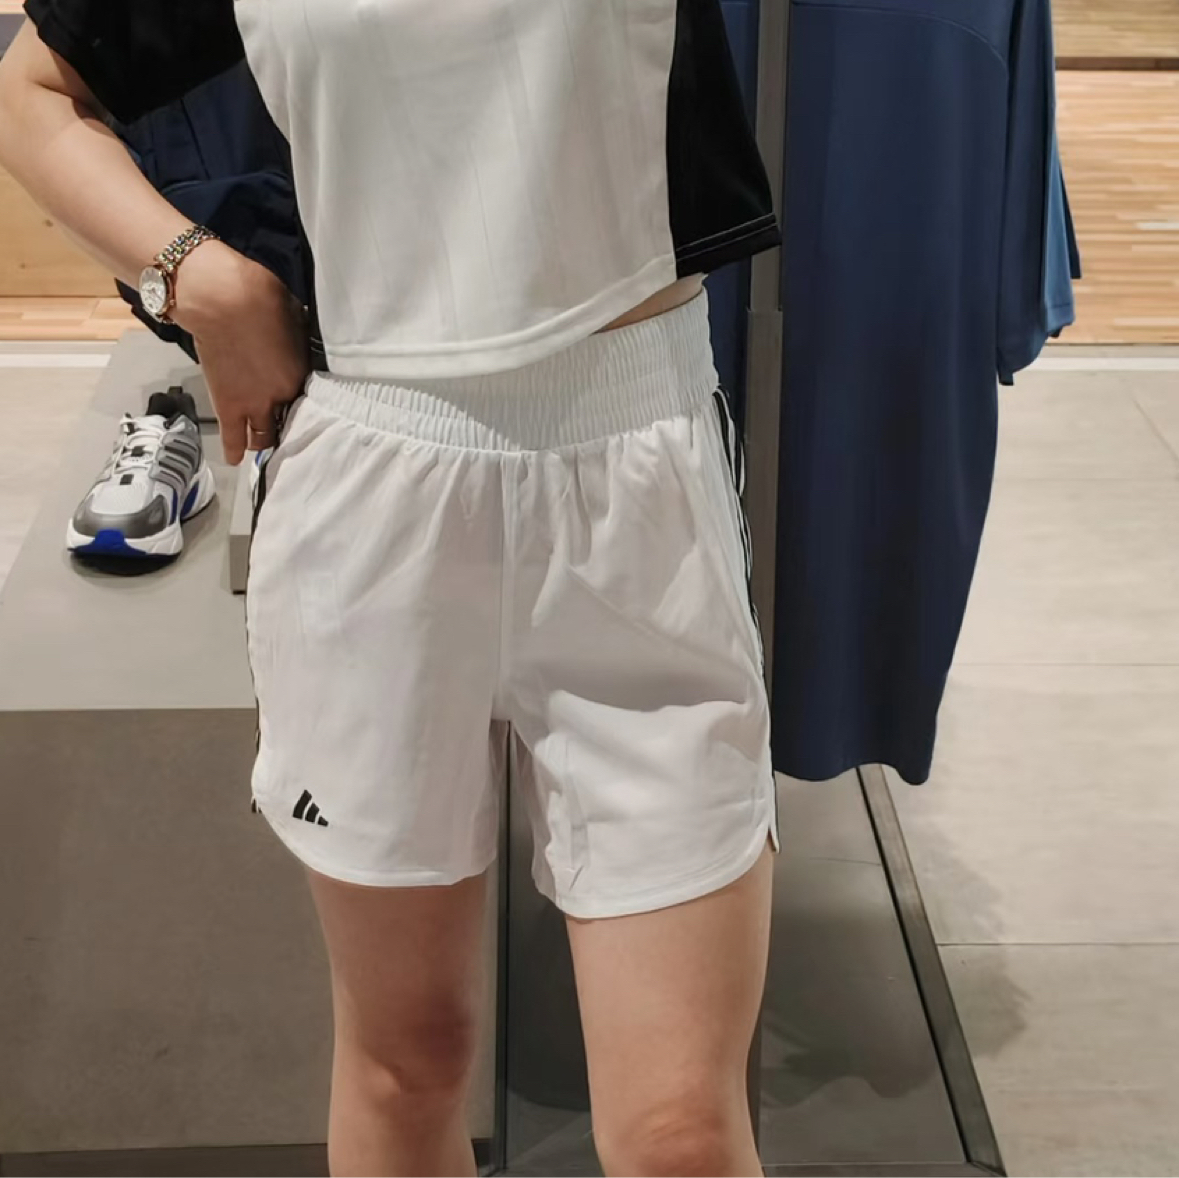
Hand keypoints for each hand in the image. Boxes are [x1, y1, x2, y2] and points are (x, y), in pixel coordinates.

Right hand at [172, 242, 310, 465]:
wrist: (223, 300)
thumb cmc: (264, 298)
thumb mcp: (296, 320)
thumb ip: (299, 341)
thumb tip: (298, 341)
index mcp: (301, 378)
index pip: (312, 401)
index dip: (309, 403)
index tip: (308, 403)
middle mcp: (281, 399)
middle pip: (291, 426)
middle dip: (291, 428)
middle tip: (289, 429)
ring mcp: (252, 405)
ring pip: (263, 439)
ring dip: (265, 442)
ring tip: (266, 444)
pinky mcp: (226, 405)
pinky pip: (232, 437)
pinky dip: (234, 449)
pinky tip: (236, 460)